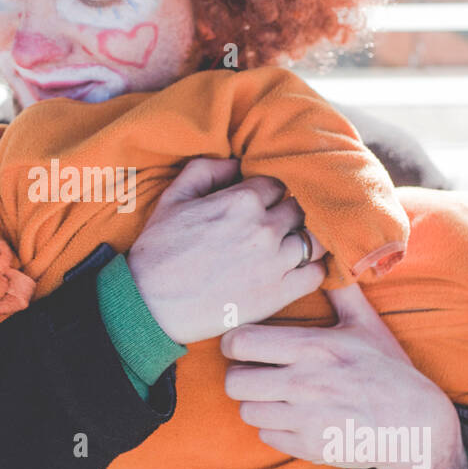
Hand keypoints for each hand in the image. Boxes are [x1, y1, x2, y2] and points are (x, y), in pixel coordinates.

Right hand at [127, 157, 327, 344]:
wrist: (150, 305)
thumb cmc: (158, 250)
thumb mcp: (173, 197)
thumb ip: (207, 169)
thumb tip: (237, 163)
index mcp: (242, 199)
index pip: (277, 184)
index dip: (268, 193)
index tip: (260, 205)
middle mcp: (265, 228)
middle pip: (300, 208)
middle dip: (288, 214)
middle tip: (272, 227)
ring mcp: (276, 262)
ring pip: (315, 239)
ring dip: (304, 239)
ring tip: (288, 246)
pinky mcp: (279, 294)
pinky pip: (317, 274)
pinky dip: (312, 269)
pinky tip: (295, 270)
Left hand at [222, 281, 467, 468]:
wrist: (417, 426)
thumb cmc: (389, 371)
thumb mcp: (367, 326)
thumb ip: (341, 293)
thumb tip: (331, 257)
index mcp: (314, 348)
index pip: (241, 342)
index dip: (233, 342)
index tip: (241, 344)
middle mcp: (305, 383)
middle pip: (234, 381)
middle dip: (239, 375)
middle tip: (253, 372)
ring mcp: (306, 419)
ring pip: (246, 411)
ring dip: (254, 403)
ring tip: (272, 395)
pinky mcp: (309, 447)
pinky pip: (265, 436)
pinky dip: (273, 428)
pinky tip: (291, 417)